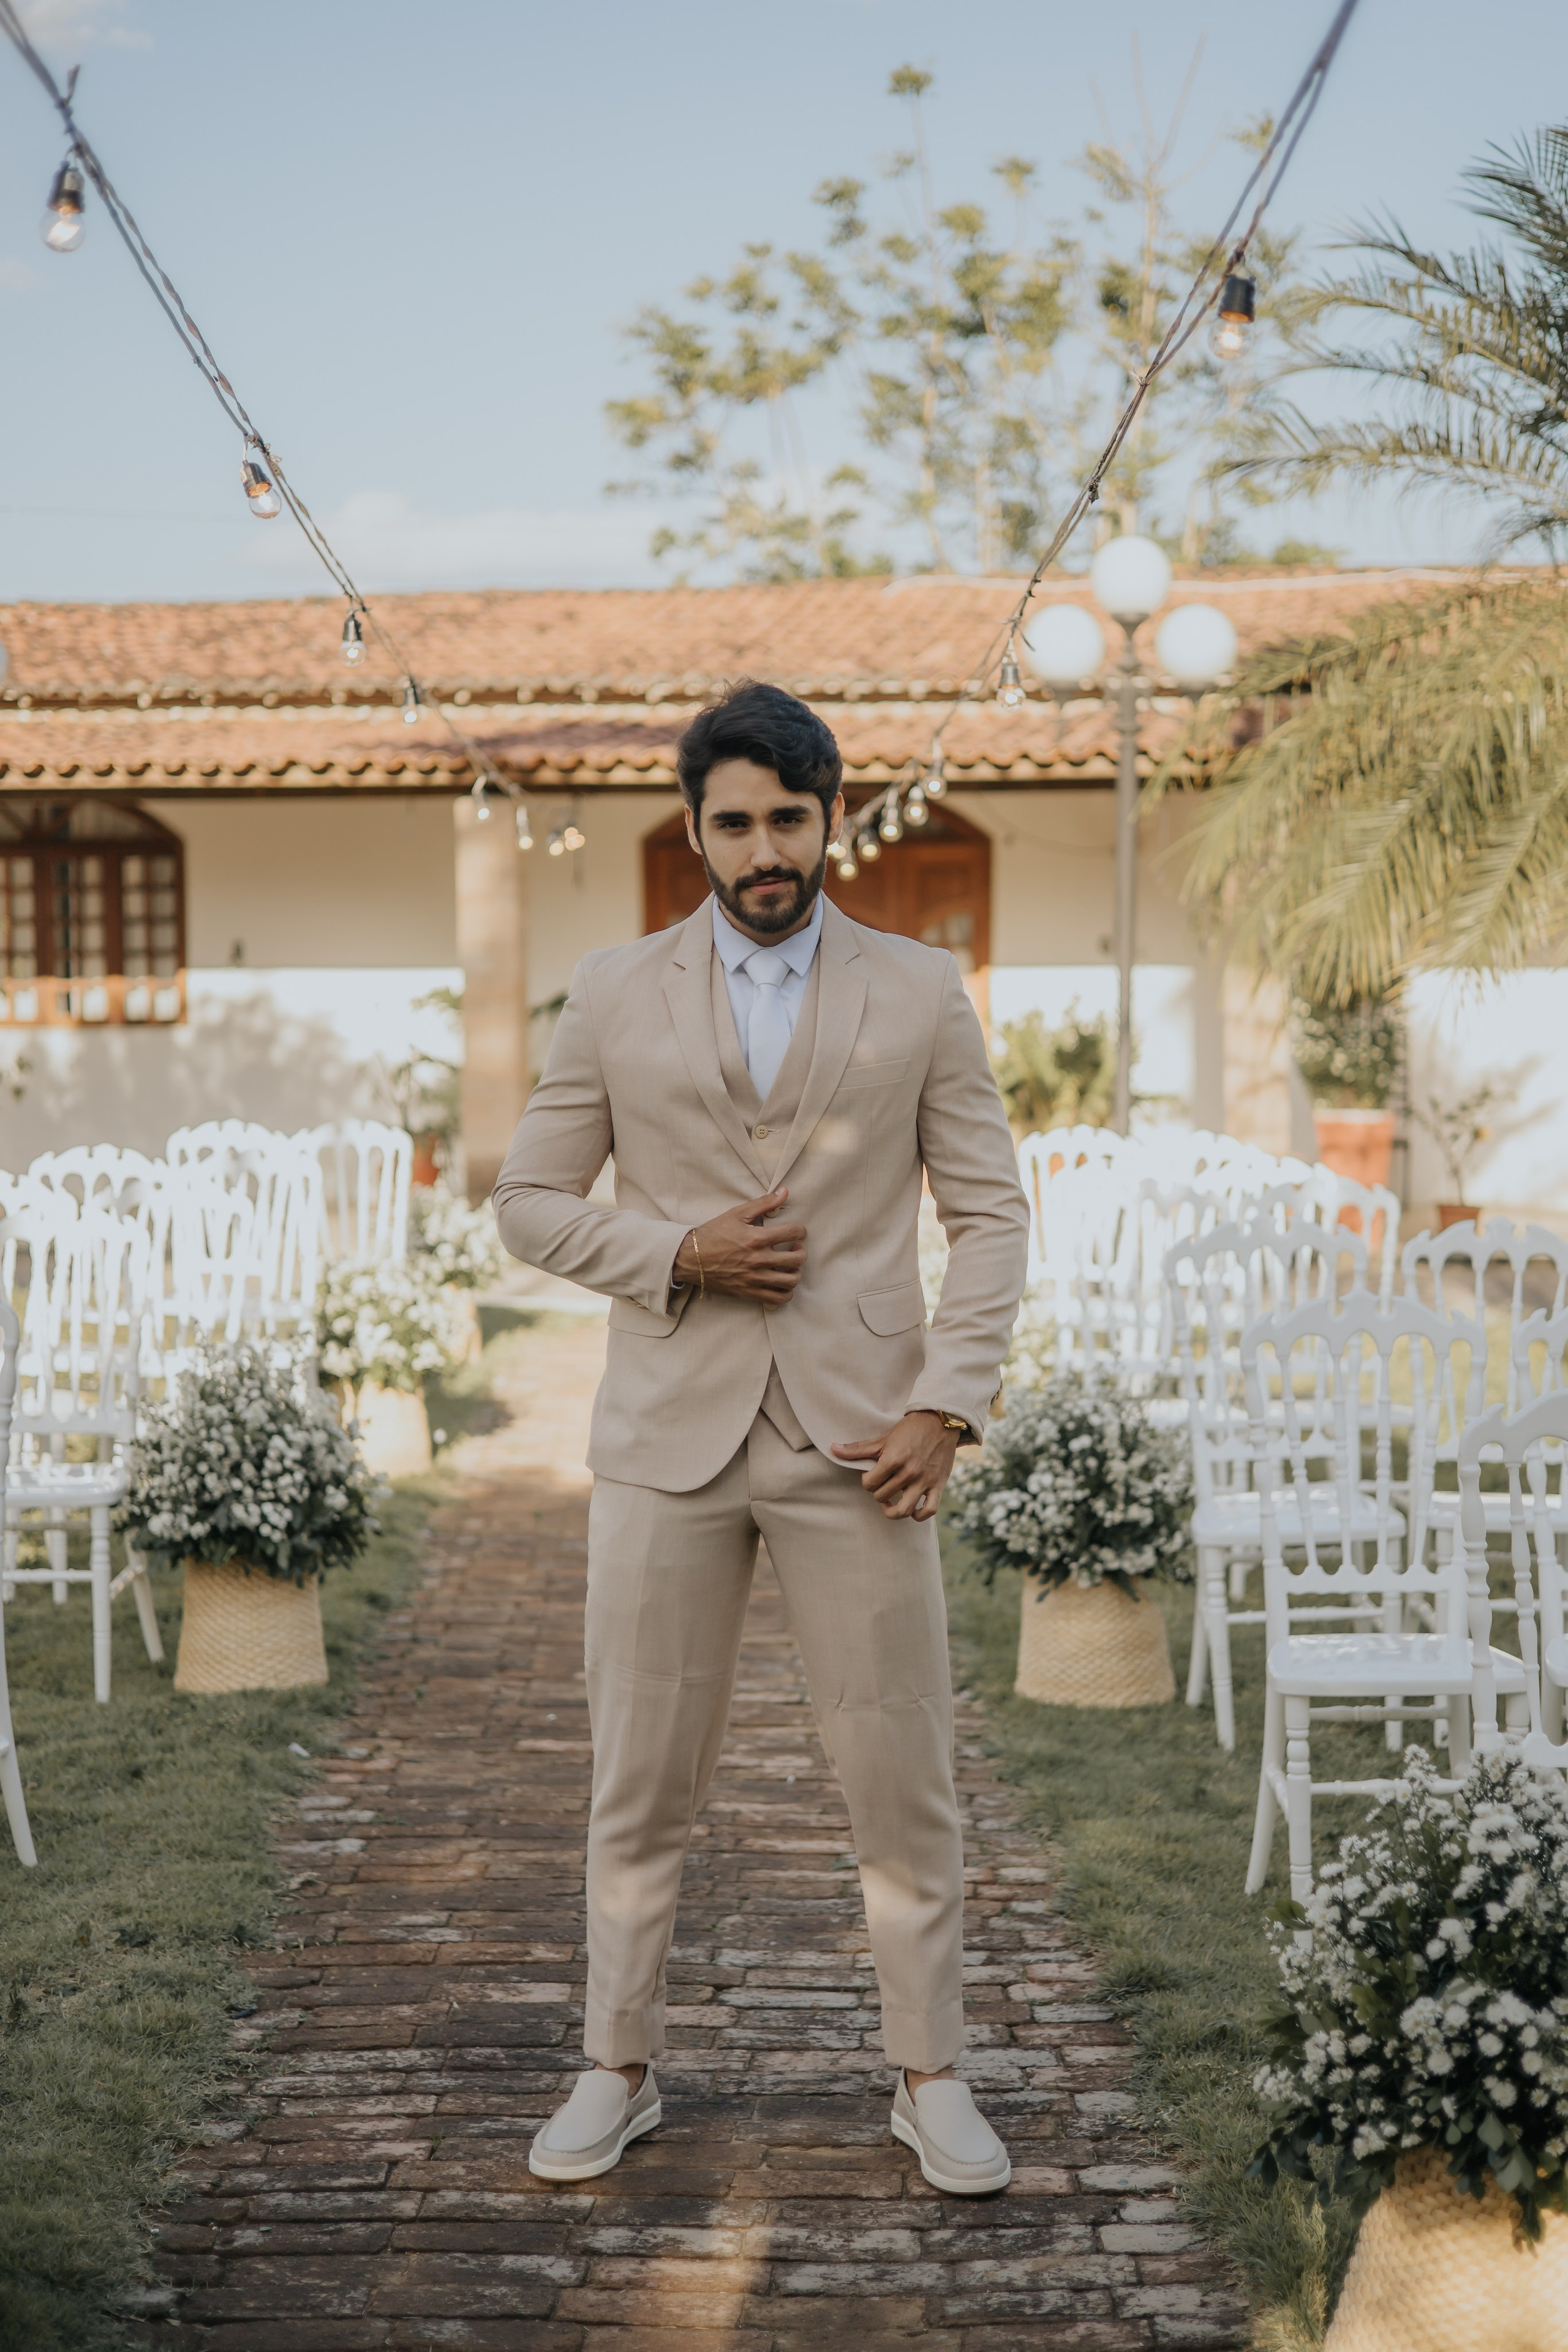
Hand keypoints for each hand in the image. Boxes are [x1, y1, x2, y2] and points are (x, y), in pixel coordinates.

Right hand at [674, 1188, 805, 1306]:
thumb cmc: (713, 1234)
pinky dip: (786, 1292)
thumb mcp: (737, 1214)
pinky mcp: (749, 1292)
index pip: (793, 1233)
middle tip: (795, 1248)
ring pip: (791, 1280)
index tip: (798, 1232)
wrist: (691, 1258)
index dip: (801, 1231)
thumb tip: (785, 1192)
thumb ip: (763, 1203)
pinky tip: (783, 1284)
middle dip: (801, 1251)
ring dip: (796, 1272)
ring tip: (790, 1266)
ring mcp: (754, 1278)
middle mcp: (758, 1260)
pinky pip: (778, 1298)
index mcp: (757, 1238)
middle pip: (796, 1259)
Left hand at [832, 1411, 961, 1521]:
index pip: (869, 1484)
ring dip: (892, 1511)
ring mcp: (924, 1481)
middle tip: (881, 1482)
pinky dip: (919, 1515)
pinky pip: (929, 1511)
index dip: (867, 1480)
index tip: (872, 1474)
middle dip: (878, 1491)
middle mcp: (909, 1472)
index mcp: (893, 1460)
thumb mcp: (882, 1439)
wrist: (939, 1421)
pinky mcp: (938, 1485)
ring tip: (889, 1503)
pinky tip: (912, 1509)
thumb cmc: (908, 1430)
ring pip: (903, 1510)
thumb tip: (833, 1449)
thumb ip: (857, 1449)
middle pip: (882, 1496)